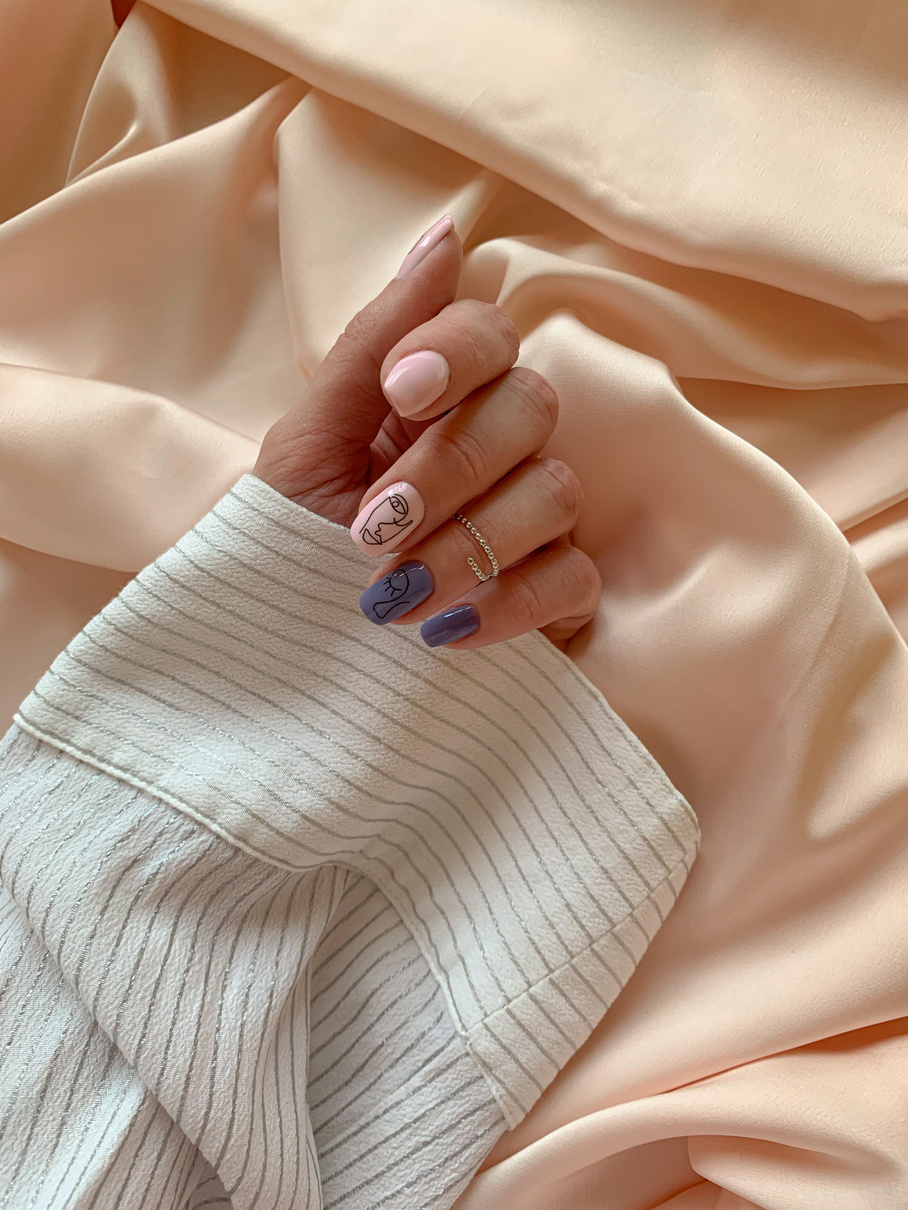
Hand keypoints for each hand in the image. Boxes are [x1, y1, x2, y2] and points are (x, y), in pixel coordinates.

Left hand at [253, 215, 600, 650]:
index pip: (491, 333)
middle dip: (450, 468)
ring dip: (466, 546)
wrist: (288, 645)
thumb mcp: (310, 441)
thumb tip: (446, 236)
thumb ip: (375, 345)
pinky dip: (510, 604)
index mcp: (440, 399)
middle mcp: (500, 447)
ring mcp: (534, 519)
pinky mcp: (556, 591)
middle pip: (532, 407)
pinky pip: (573, 578)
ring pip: (554, 493)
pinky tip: (445, 631)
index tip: (400, 392)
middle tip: (374, 526)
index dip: (456, 351)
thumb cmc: (294, 536)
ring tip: (390, 597)